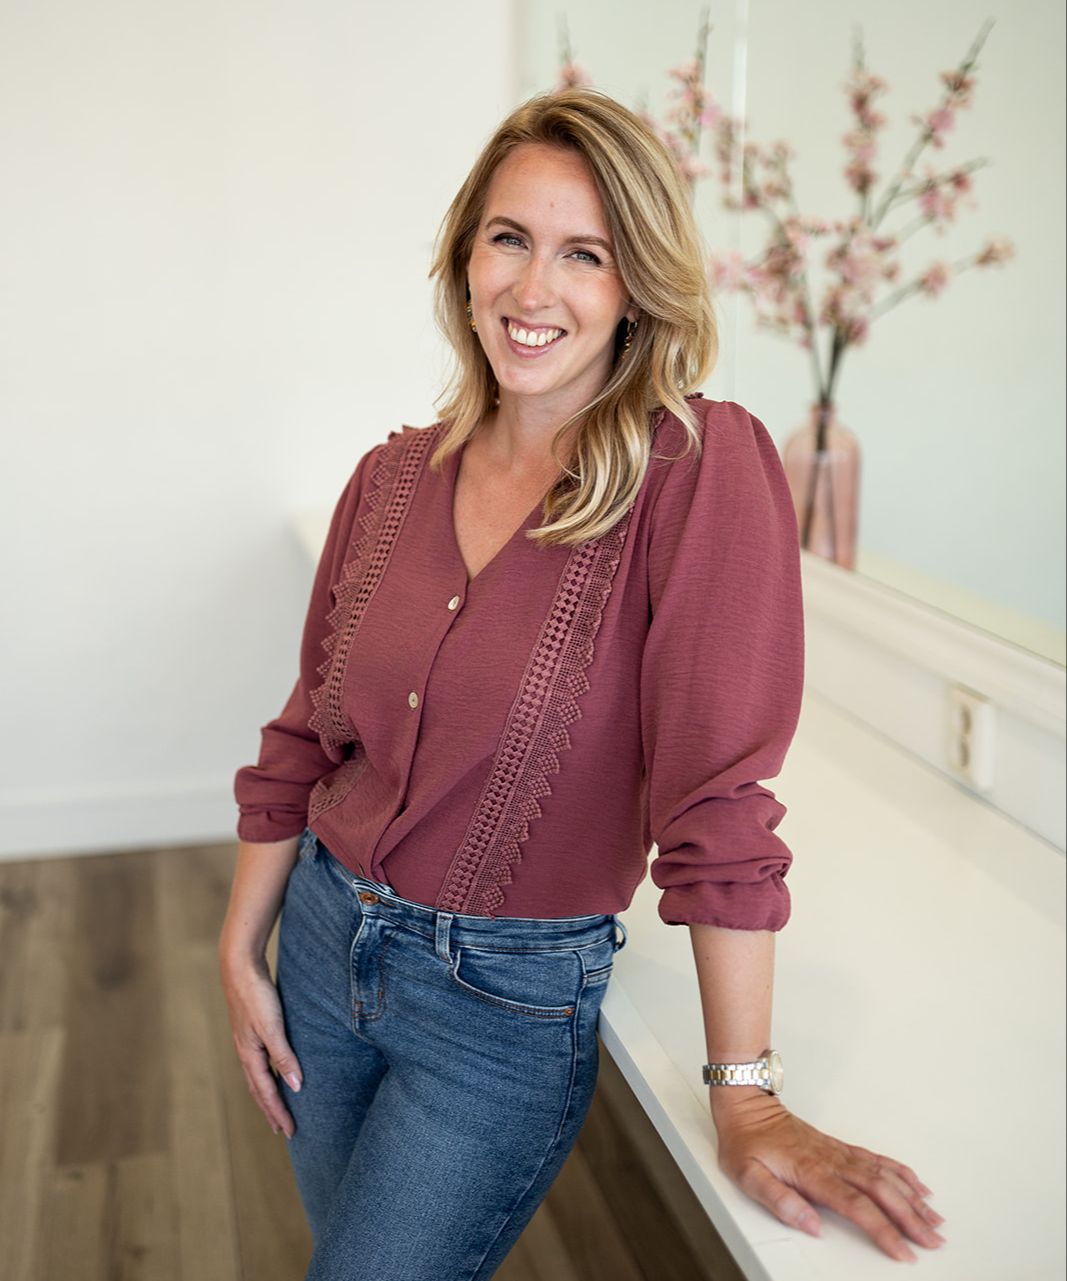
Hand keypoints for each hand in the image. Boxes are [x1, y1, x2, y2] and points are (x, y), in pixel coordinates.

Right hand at [219, 952, 302, 1138]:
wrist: (239, 966)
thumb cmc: (256, 995)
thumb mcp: (272, 1026)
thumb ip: (283, 1056)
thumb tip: (295, 1086)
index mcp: (250, 1055)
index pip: (266, 1093)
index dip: (278, 1113)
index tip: (290, 1132)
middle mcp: (245, 1052)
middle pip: (259, 1090)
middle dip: (270, 1111)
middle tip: (282, 1130)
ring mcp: (246, 1041)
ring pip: (257, 1077)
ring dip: (267, 1095)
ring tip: (276, 1108)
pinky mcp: (250, 1029)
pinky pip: (258, 1062)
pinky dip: (266, 1075)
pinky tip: (272, 1071)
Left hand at [710, 1091, 945, 1262]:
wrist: (746, 1106)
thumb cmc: (745, 1142)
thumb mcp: (747, 1176)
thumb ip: (779, 1201)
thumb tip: (811, 1225)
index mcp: (812, 1173)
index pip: (856, 1206)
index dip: (883, 1230)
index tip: (903, 1251)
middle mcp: (832, 1162)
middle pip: (880, 1190)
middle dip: (910, 1218)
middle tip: (933, 1240)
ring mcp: (838, 1153)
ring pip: (884, 1175)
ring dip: (911, 1198)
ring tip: (934, 1219)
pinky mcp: (839, 1148)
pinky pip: (876, 1159)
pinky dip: (900, 1172)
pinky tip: (916, 1185)